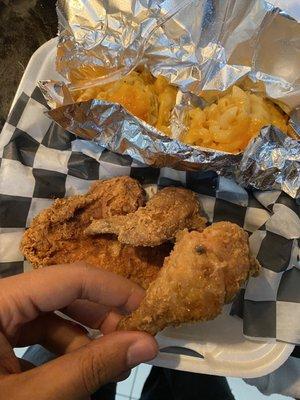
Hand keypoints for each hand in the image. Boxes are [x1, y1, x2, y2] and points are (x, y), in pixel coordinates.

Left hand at [0, 263, 157, 399]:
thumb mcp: (33, 399)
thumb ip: (90, 368)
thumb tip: (147, 344)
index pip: (67, 277)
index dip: (112, 289)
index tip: (147, 308)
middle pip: (59, 292)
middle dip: (99, 314)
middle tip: (132, 337)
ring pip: (48, 314)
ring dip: (82, 335)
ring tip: (107, 359)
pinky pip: (34, 333)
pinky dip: (60, 349)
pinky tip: (76, 369)